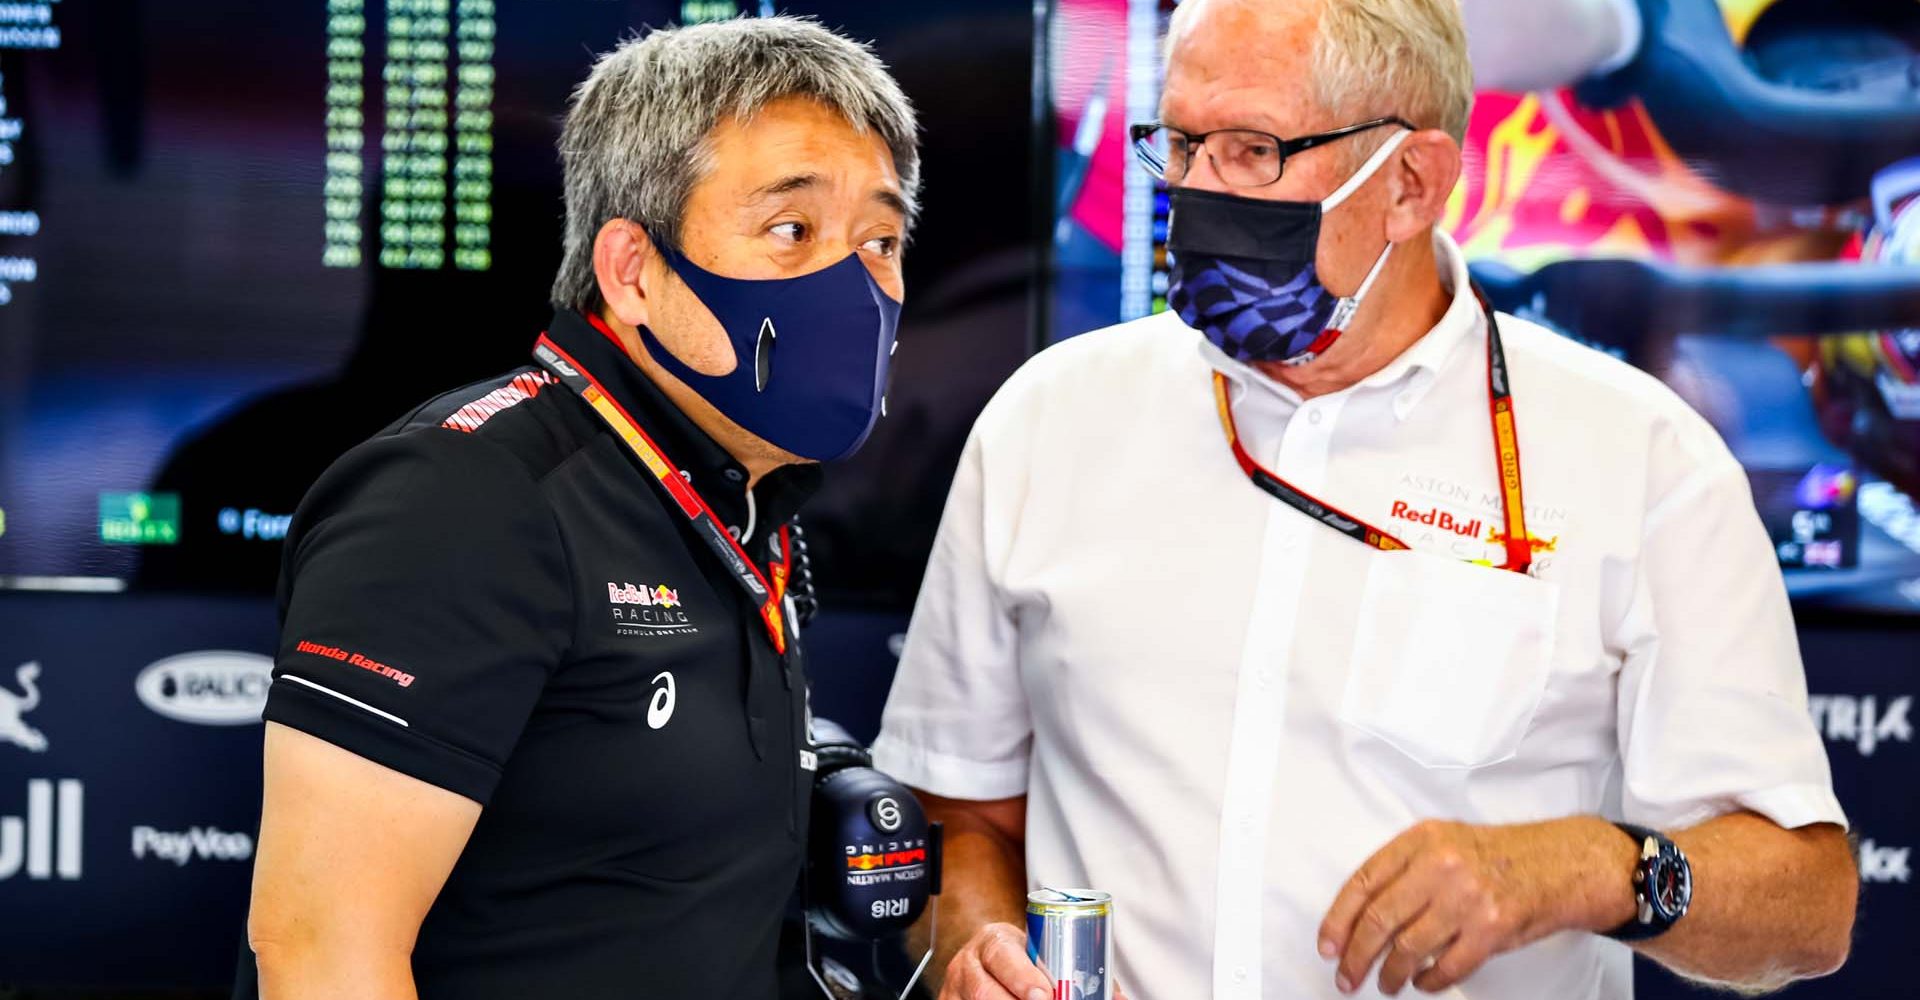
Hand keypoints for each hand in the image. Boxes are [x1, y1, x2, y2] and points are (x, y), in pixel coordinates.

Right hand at [936, 922, 1131, 999]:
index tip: (1045, 995)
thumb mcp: (1041, 956)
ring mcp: (954, 990)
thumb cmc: (1021, 961)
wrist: (985, 966)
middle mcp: (968, 963)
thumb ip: (1078, 974)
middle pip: (984, 991)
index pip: (1002, 955)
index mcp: (993, 940)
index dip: (1022, 977)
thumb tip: (1119, 999)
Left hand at [1316, 818, 1635, 995]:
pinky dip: (1429, 982)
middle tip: (1347, 977)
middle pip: (1379, 920)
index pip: (1363, 882)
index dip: (1338, 919)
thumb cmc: (1496, 856)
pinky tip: (1423, 983)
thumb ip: (1403, 871)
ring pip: (1409, 948)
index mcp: (1421, 840)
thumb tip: (1357, 918)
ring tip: (1385, 983)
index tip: (1328, 946)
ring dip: (1391, 974)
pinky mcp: (1492, 928)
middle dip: (1356, 956)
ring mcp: (1468, 898)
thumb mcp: (1443, 843)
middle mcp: (1441, 865)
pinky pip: (1448, 967)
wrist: (1560, 863)